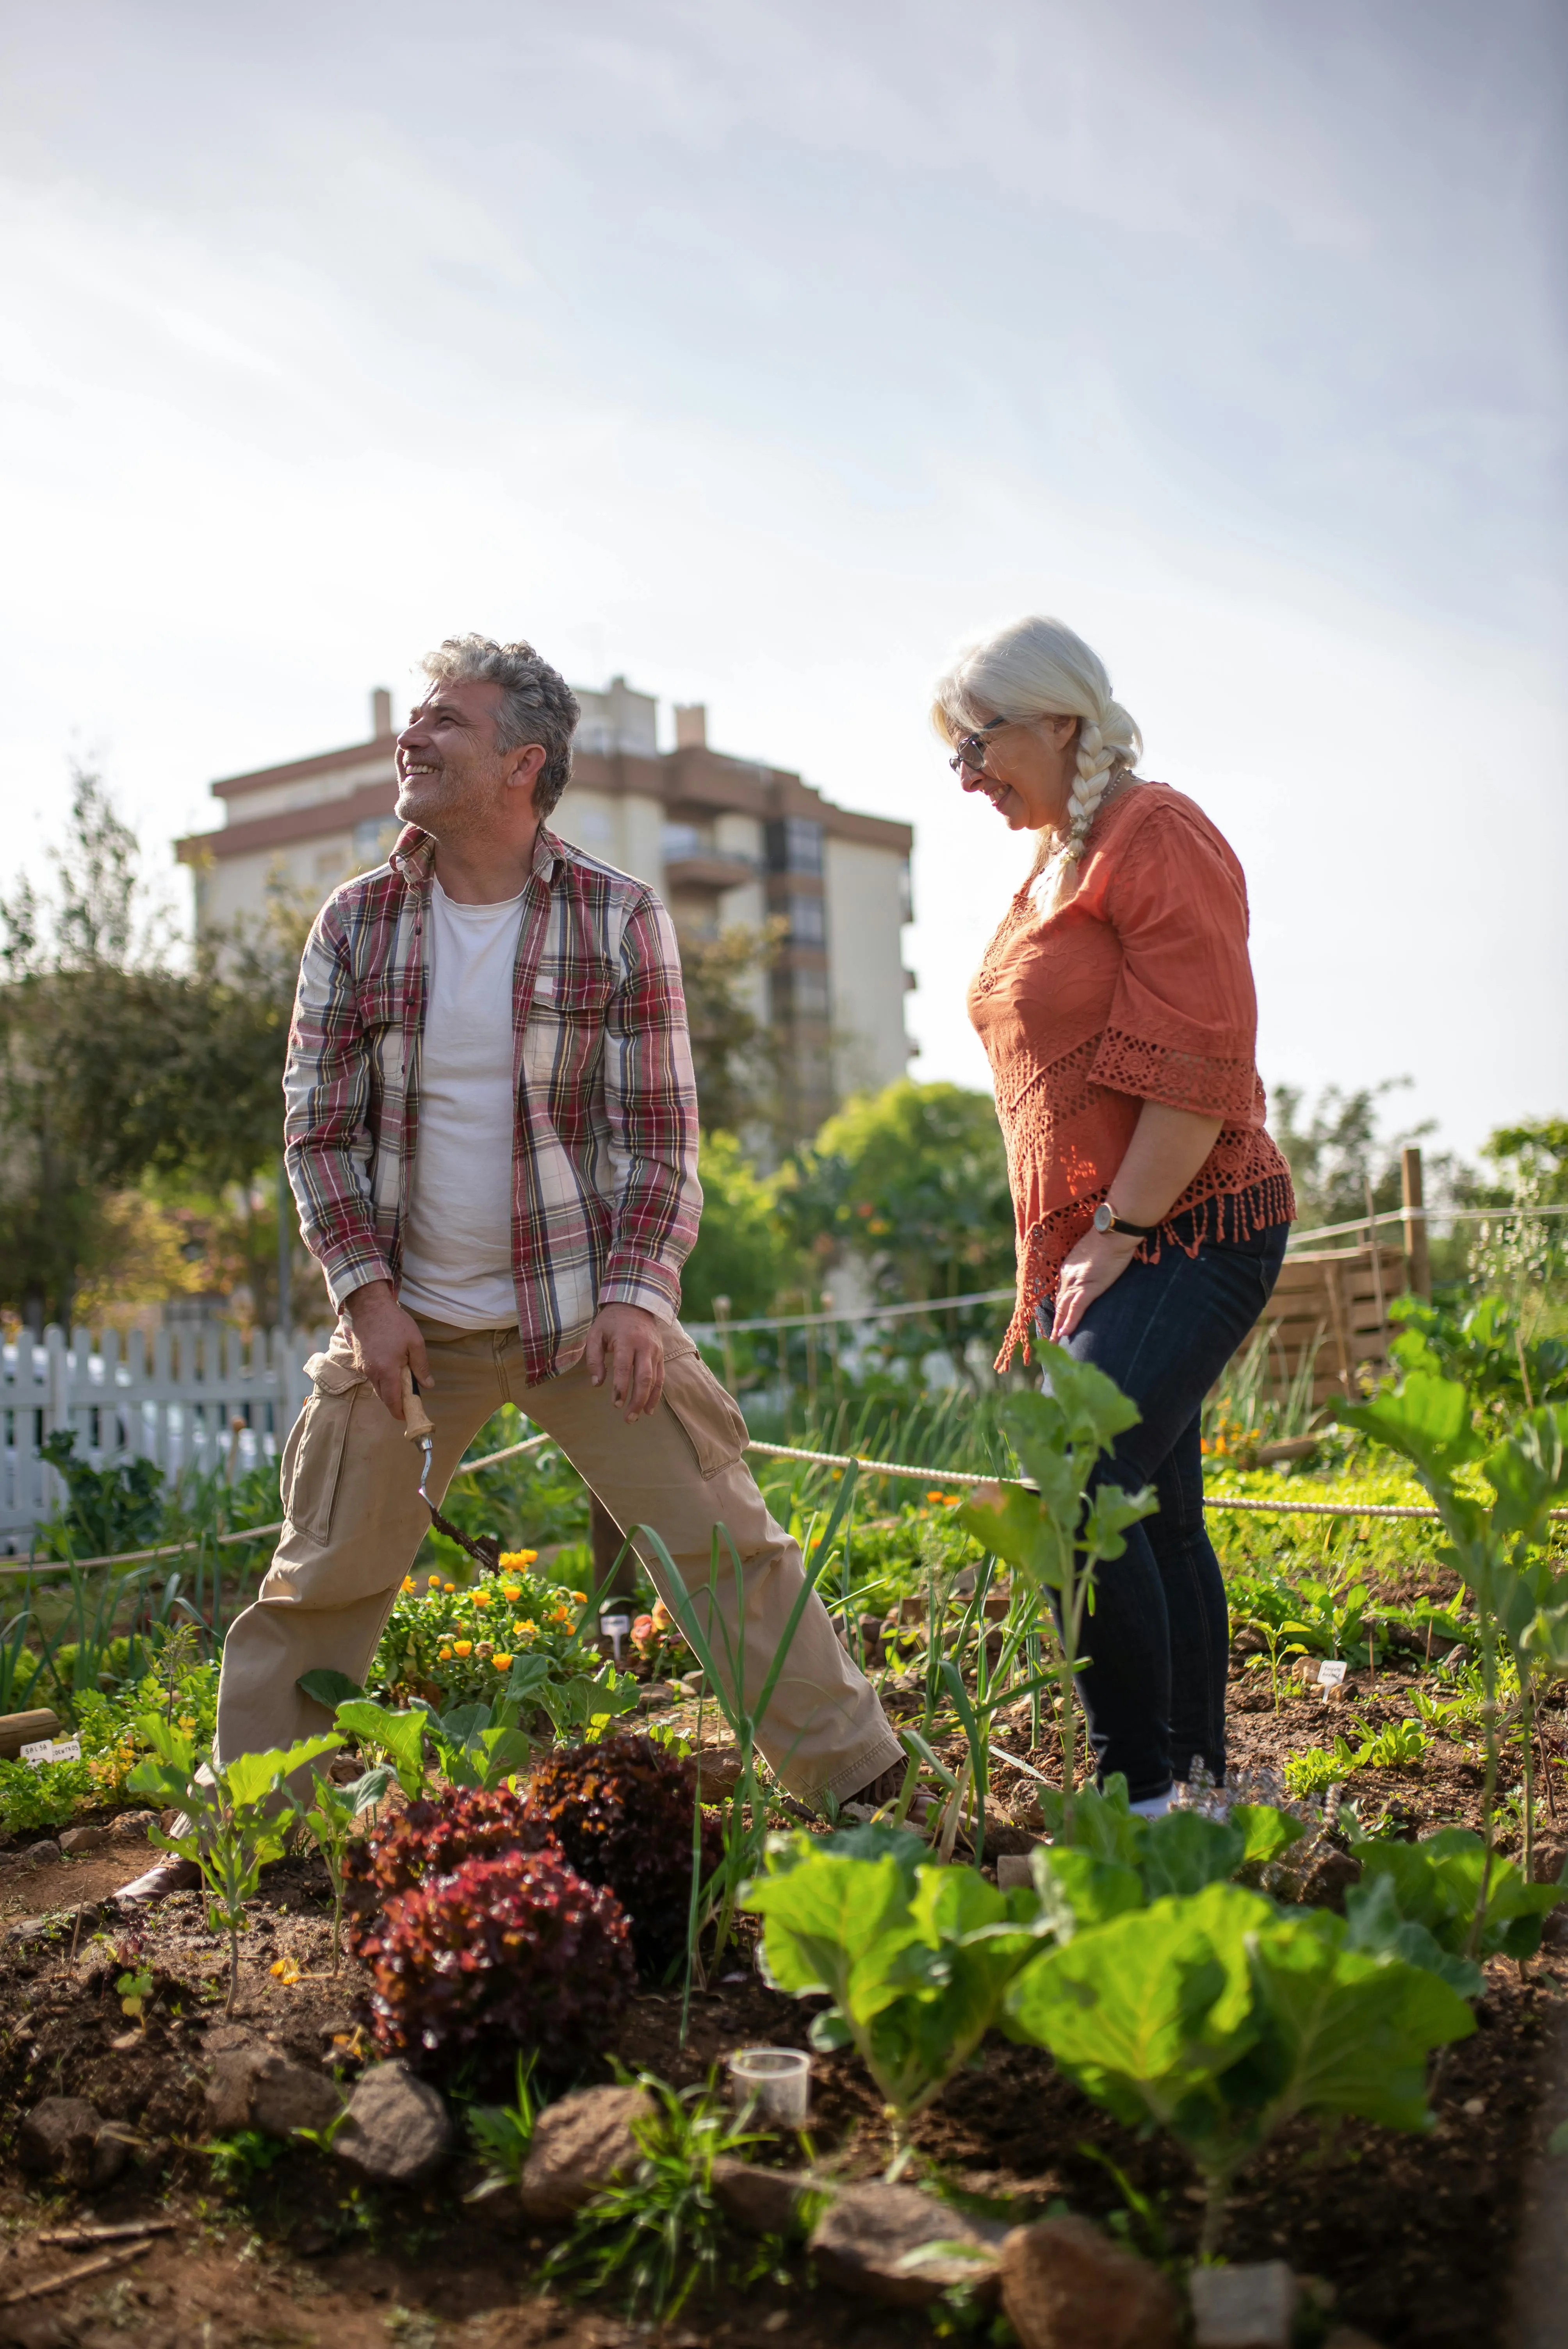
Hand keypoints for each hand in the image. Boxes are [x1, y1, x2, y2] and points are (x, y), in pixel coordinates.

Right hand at [343, 1279, 431, 1419]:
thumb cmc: (394, 1323)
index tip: (407, 1417)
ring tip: (402, 1379)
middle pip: (383, 1395)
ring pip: (377, 1385)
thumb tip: (427, 1385)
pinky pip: (371, 1375)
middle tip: (409, 1399)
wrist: (369, 1305)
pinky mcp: (359, 1359)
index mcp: (386, 1371)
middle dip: (395, 1401)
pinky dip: (381, 1376)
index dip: (399, 1412)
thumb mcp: (415, 1343)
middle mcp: (371, 1372)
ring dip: (388, 1387)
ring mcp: (363, 1366)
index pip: (392, 1401)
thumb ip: (421, 1366)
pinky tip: (391, 1366)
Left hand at [585, 1303, 665, 1422]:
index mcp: (626, 1340)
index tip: (616, 1404)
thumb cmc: (611, 1321)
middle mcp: (644, 1346)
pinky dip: (656, 1394)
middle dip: (636, 1400)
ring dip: (647, 1400)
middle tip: (628, 1418)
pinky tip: (649, 1408)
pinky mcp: (660, 1354)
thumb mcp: (595, 1334)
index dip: (620, 1388)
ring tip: (637, 1416)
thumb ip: (594, 1358)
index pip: (624, 1368)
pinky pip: (661, 1377)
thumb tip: (597, 1384)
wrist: (636, 1303)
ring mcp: (655, 1351)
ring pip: (655, 1380)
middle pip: (643, 1378)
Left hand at [1050, 1227, 1139, 1343]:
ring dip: (1058, 1327)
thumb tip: (1094, 1273)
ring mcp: (1076, 1282)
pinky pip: (1075, 1308)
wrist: (1113, 1231)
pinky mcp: (1088, 1286)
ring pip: (1063, 1308)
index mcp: (1069, 1268)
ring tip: (1055, 1343)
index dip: (1059, 1309)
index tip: (1057, 1321)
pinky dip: (1069, 1322)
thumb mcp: (1095, 1254)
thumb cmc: (1110, 1239)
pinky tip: (1064, 1334)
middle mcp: (1068, 1276)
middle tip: (1051, 1338)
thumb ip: (1090, 1265)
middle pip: (1059, 1303)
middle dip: (1055, 1321)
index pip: (1062, 1293)